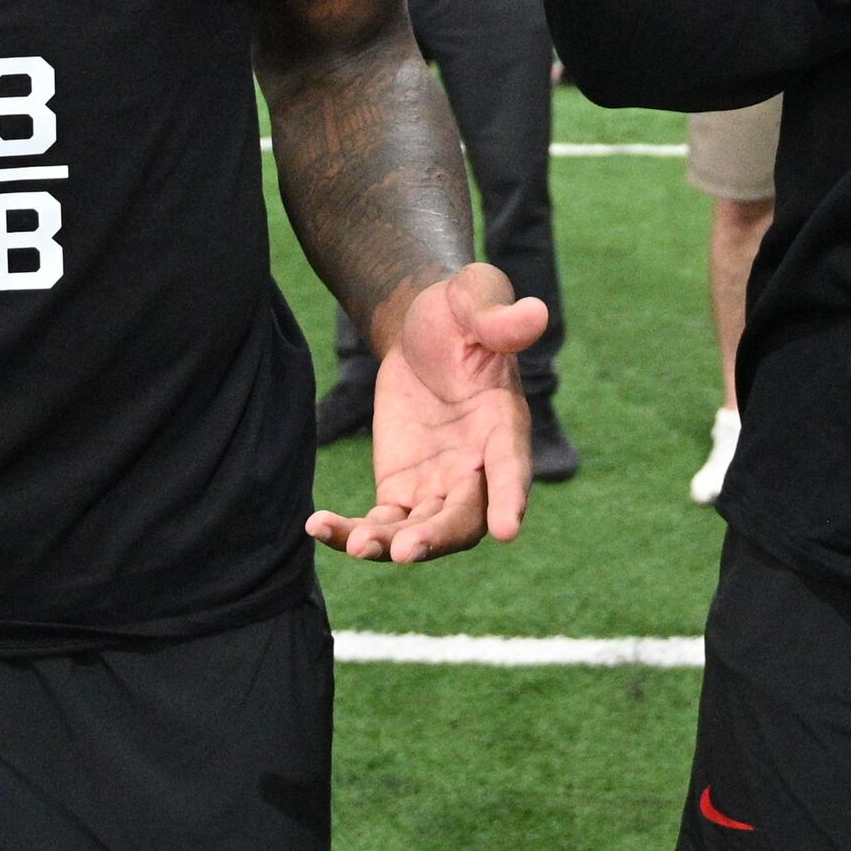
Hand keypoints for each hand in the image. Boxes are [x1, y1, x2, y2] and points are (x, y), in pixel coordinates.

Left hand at [307, 265, 547, 564]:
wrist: (419, 332)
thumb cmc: (456, 311)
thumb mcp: (473, 299)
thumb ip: (496, 315)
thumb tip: (534, 314)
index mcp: (503, 425)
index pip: (511, 467)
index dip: (511, 497)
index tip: (507, 530)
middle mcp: (478, 466)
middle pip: (465, 516)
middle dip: (438, 536)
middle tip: (403, 550)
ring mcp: (439, 485)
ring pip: (422, 530)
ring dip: (391, 544)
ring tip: (355, 545)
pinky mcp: (402, 490)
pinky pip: (381, 522)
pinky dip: (352, 532)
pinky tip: (317, 526)